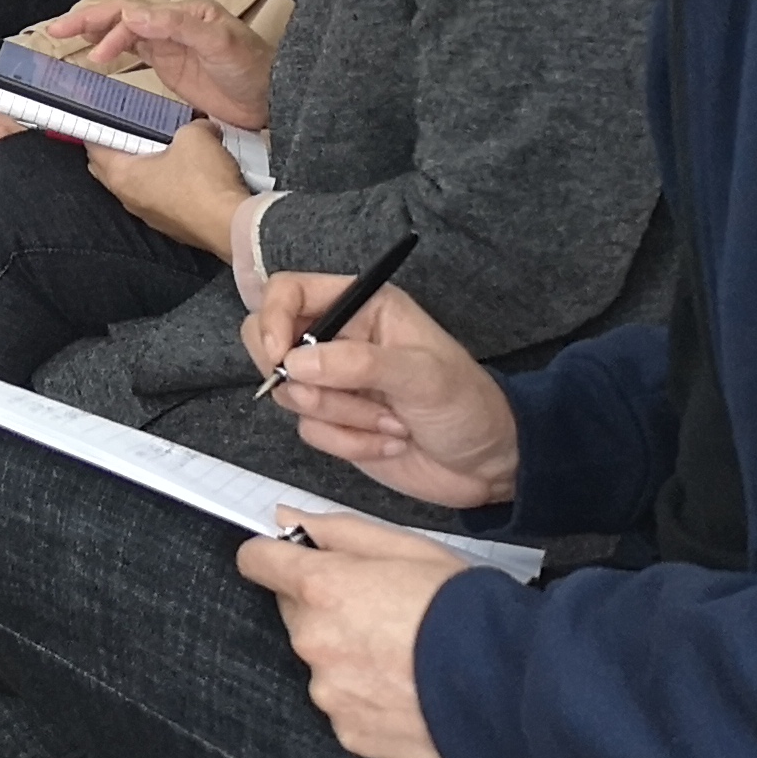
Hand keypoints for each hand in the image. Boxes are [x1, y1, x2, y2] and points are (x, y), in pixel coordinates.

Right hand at [47, 0, 271, 128]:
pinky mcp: (167, 64)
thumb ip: (178, 26)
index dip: (110, 31)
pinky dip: (108, 50)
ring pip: (120, 32)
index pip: (134, 15)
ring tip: (63, 37)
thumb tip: (134, 16)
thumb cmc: (254, 68)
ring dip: (92, 33)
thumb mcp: (219, 43)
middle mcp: (172, 24)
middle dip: (87, 21)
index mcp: (183, 13)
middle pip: (120, 17)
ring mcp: (168, 44)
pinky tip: (93, 55)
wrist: (271, 99)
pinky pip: (130, 53)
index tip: (98, 55)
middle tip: (56, 31)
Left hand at [84, 120, 249, 256]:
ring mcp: (149, 216)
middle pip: (109, 168)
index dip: (98, 127)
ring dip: (143, 168)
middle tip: (133, 129)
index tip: (105, 115)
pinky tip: (184, 175)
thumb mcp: (195, 135)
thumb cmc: (204, 181)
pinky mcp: (170, 226)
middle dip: (117, 148)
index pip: (94, 147)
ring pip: (135, 185)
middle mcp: (128, 199)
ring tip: (163, 149)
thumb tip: (199, 126)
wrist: (232, 226)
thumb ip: (190, 124)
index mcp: (122, 175)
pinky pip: (158, 200)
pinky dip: (163, 185)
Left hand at [237, 513, 467, 757]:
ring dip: (349, 656)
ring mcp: (329, 692)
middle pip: (296, 614)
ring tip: (407, 657)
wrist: (514, 687)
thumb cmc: (467, 611)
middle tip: (384, 612)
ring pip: (322, 662)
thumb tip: (285, 519)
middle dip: (327, 608)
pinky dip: (368, 698)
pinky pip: (346, 706)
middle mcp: (313, 641)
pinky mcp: (350, 733)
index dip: (277, 557)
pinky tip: (410, 691)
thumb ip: (336, 532)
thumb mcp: (407, 547)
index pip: (258, 562)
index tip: (293, 560)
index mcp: (321, 588)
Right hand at [247, 277, 522, 511]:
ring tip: (392, 422)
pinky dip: (348, 443)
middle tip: (329, 396)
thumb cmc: (468, 406)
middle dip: (297, 377)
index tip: (280, 356)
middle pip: (267, 340)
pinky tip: (389, 441)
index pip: (289, 292)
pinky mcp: (333, 422)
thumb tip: (295, 361)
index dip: (272, 318)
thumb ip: (359, 363)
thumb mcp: (422, 376)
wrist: (489, 465)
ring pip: (290, 393)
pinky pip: (309, 430)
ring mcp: (333, 383)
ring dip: (342, 417)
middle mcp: (340, 340)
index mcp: (363, 307)